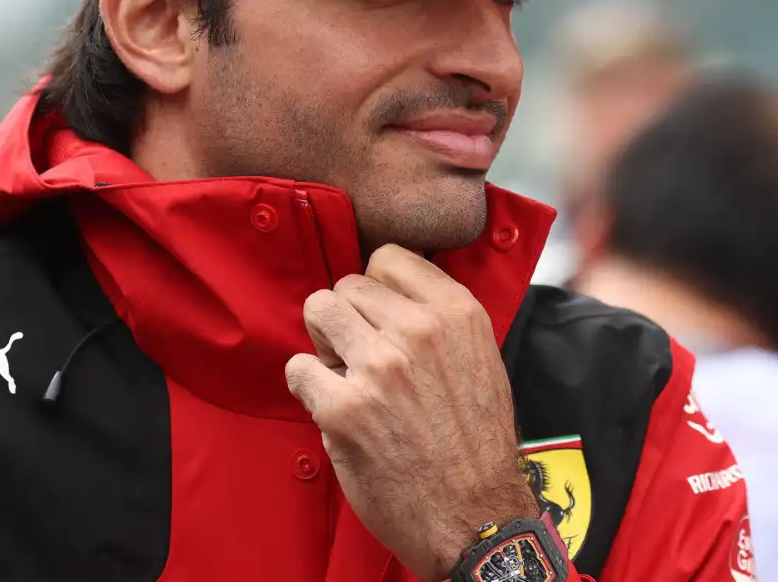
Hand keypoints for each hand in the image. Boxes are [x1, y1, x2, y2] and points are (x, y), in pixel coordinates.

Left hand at [285, 245, 537, 581]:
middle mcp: (418, 331)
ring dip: (324, 343)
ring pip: (317, 310)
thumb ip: (439, 321)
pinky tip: (334, 409)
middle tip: (361, 357)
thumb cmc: (475, 444)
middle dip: (347, 318)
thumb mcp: (480, 360)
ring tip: (345, 375)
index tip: (379, 318)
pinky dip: (308, 388)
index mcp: (457, 313)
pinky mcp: (343, 408)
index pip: (388, 258)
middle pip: (347, 285)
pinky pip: (298, 368)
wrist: (475, 518)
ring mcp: (379, 367)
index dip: (376, 289)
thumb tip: (386, 294)